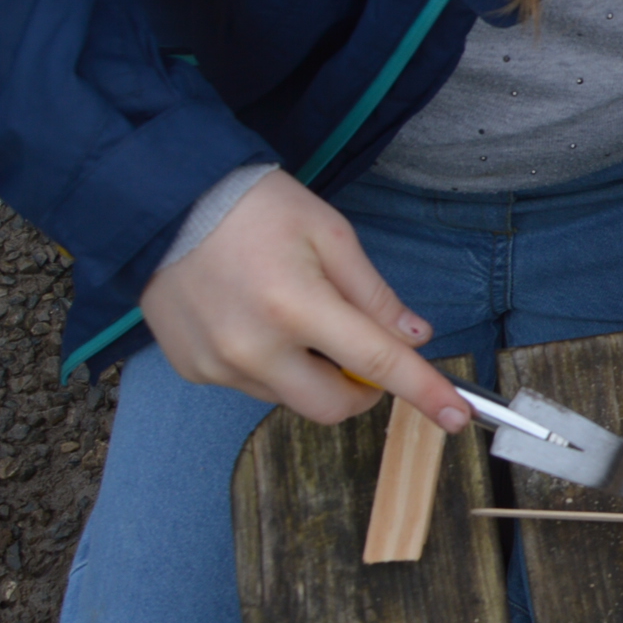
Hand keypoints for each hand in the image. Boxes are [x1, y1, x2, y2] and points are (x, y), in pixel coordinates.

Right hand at [139, 172, 470, 434]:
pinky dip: (271, 363)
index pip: (376, 363)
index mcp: (296, 306)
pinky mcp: (193, 370)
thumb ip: (375, 293)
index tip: (456, 418)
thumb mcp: (330, 235)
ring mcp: (217, 365)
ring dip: (312, 370)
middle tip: (360, 345)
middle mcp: (253, 348)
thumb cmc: (256, 209)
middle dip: (362, 388)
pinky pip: (253, 385)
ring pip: (292, 395)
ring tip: (290, 309)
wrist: (166, 203)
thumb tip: (414, 337)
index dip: (423, 391)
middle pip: (332, 406)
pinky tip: (254, 316)